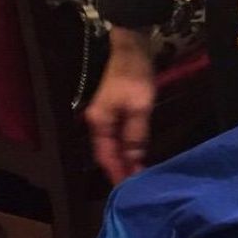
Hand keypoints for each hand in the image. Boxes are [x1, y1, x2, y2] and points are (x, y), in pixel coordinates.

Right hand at [86, 33, 155, 184]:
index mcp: (99, 122)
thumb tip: (135, 159)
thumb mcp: (140, 106)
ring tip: (137, 177)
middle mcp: (97, 122)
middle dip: (120, 170)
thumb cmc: (135, 75)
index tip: (128, 190)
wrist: (132, 47)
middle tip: (135, 189)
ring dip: (124, 161)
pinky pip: (119, 137)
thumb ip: (136, 134)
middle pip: (107, 153)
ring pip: (113, 146)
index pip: (105, 155)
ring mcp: (105, 116)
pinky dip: (127, 149)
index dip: (117, 173)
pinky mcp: (115, 111)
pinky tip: (136, 156)